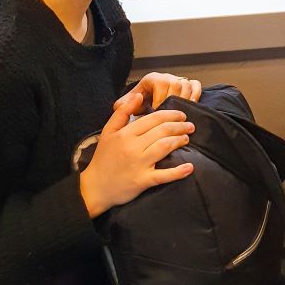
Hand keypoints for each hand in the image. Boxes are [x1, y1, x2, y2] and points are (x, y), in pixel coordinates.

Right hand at [79, 93, 194, 217]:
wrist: (94, 188)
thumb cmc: (104, 157)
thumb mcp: (108, 131)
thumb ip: (123, 112)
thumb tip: (139, 96)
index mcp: (126, 134)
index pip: (154, 118)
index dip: (171, 115)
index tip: (182, 115)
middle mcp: (133, 147)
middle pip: (162, 131)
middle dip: (180, 126)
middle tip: (190, 126)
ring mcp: (138, 164)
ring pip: (165, 147)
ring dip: (179, 141)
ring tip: (186, 139)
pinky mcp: (142, 181)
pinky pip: (163, 175)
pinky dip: (178, 172)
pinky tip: (189, 167)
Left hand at [114, 72, 202, 112]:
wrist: (148, 99)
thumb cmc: (140, 102)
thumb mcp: (127, 103)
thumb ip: (122, 106)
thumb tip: (120, 107)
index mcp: (152, 78)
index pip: (160, 85)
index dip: (159, 100)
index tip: (156, 113)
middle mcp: (167, 77)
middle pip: (175, 85)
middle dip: (173, 103)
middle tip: (169, 118)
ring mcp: (179, 79)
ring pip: (186, 85)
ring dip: (184, 101)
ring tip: (179, 115)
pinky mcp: (189, 83)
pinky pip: (196, 86)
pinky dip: (195, 96)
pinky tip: (190, 107)